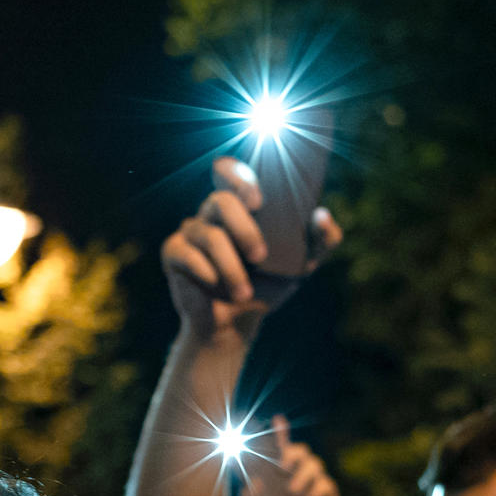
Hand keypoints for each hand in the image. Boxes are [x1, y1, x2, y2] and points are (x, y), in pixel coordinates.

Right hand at [162, 157, 340, 345]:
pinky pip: (187, 255)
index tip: (258, 199)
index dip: (237, 174)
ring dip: (231, 267)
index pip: (228, 170)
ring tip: (244, 293)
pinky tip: (216, 287)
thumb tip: (321, 216)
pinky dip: (208, 273)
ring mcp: (191, 231)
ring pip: (210, 236)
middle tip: (261, 255)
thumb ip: (322, 240)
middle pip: (221, 201)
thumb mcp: (303, 264)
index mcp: (242, 205)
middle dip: (244, 229)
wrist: (237, 324)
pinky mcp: (173, 253)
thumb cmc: (268, 285)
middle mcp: (213, 213)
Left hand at [240, 417, 339, 495]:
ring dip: (301, 474)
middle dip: (291, 452)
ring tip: (290, 492)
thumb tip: (251, 480)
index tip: (277, 419)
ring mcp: (316, 483)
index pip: (281, 448)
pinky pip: (325, 484)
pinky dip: (314, 492)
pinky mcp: (329, 495)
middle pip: (301, 449)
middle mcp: (300, 474)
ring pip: (315, 462)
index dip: (280, 432)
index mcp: (281, 473)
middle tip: (280, 466)